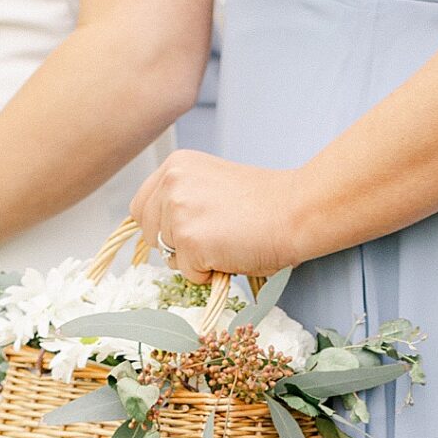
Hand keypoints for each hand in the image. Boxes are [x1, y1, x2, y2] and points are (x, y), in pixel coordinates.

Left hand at [130, 152, 307, 282]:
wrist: (295, 211)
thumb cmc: (265, 204)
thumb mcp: (211, 188)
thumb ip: (185, 200)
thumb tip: (165, 236)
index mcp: (176, 164)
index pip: (142, 207)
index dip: (163, 226)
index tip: (188, 231)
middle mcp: (170, 182)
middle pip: (148, 232)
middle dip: (174, 244)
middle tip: (212, 239)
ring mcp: (177, 210)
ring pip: (166, 255)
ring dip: (193, 259)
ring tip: (226, 243)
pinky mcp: (188, 239)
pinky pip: (187, 272)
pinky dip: (208, 273)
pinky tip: (231, 253)